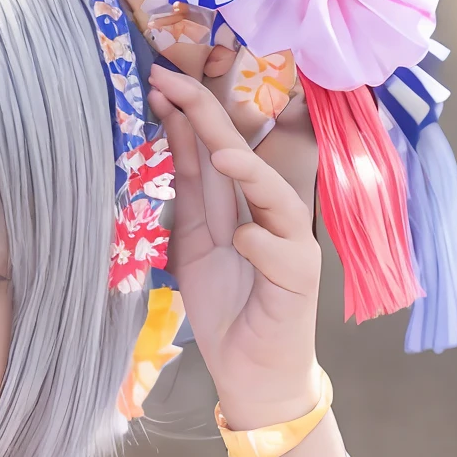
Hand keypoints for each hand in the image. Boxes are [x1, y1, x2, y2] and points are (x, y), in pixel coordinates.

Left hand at [147, 64, 322, 431]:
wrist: (252, 373)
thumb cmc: (226, 310)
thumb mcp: (193, 248)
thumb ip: (189, 198)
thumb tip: (173, 136)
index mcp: (238, 206)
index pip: (212, 151)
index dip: (189, 117)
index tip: (156, 83)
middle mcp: (269, 216)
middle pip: (242, 159)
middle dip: (211, 119)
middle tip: (177, 83)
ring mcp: (290, 246)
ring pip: (276, 200)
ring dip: (251, 174)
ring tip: (222, 153)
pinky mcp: (299, 282)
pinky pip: (284, 257)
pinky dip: (264, 245)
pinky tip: (246, 238)